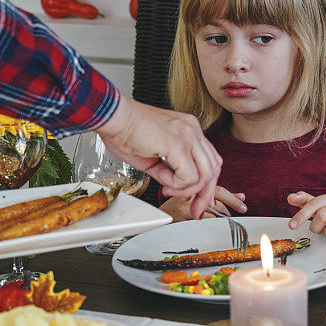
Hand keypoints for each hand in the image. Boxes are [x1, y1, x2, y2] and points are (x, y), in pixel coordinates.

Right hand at [94, 96, 221, 217]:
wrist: (111, 117)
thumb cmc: (125, 133)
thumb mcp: (154, 157)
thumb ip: (170, 171)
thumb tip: (178, 188)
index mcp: (189, 130)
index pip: (211, 161)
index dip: (207, 184)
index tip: (198, 200)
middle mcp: (193, 130)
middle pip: (214, 168)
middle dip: (204, 194)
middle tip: (194, 208)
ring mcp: (188, 135)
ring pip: (205, 174)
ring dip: (188, 190)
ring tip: (169, 189)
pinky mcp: (177, 143)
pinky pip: (189, 176)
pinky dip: (177, 185)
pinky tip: (163, 181)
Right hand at [160, 186, 246, 221]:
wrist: (159, 217)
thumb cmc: (180, 207)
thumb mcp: (197, 198)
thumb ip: (217, 197)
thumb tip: (241, 197)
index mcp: (195, 186)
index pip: (217, 189)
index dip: (231, 195)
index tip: (243, 200)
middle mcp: (190, 192)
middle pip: (217, 197)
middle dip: (232, 203)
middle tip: (242, 209)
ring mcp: (184, 204)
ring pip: (212, 210)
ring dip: (222, 216)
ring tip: (225, 219)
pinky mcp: (181, 215)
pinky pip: (202, 220)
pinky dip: (210, 223)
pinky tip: (210, 224)